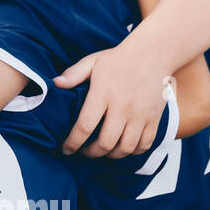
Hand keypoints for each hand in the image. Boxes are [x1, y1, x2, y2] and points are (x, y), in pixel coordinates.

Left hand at [54, 46, 171, 158]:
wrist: (153, 54)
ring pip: (126, 148)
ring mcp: (141, 115)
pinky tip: (122, 147)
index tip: (66, 149)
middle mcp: (123, 107)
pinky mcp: (155, 119)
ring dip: (111, 155)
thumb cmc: (118, 60)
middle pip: (106, 143)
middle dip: (91, 153)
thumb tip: (54, 84)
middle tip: (83, 151)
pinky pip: (144, 145)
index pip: (85, 126)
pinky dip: (132, 152)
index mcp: (103, 94)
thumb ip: (73, 74)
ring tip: (102, 150)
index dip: (73, 142)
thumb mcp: (92, 62)